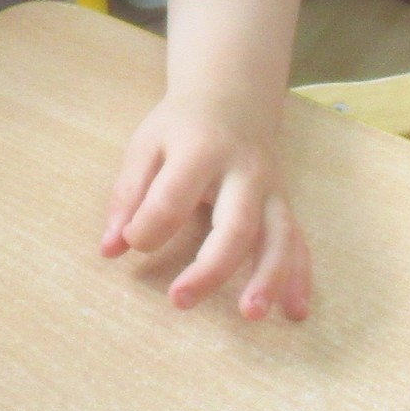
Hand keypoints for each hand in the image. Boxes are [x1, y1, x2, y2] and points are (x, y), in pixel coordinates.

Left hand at [99, 97, 310, 316]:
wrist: (233, 96)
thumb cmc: (181, 127)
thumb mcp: (145, 146)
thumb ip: (127, 195)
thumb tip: (110, 248)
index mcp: (201, 151)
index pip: (172, 198)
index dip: (147, 228)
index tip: (130, 240)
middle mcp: (244, 172)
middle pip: (235, 225)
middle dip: (210, 268)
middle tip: (179, 301)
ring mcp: (271, 190)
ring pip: (278, 237)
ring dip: (268, 278)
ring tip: (250, 314)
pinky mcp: (284, 205)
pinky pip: (298, 243)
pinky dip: (299, 278)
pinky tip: (294, 312)